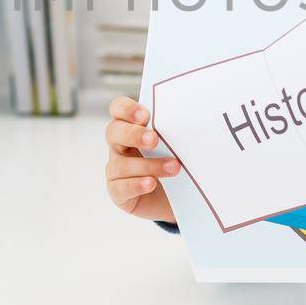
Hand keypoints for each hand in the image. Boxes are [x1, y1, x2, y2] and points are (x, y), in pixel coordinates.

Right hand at [104, 96, 177, 223]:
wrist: (180, 195)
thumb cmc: (175, 162)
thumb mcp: (176, 143)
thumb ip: (174, 130)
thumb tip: (191, 119)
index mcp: (130, 126)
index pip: (118, 109)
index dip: (126, 109)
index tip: (144, 115)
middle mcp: (119, 146)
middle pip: (113, 132)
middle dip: (133, 134)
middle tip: (154, 139)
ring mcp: (116, 169)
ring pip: (122, 164)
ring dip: (149, 165)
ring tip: (173, 167)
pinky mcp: (118, 192)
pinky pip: (121, 188)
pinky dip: (136, 185)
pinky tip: (150, 183)